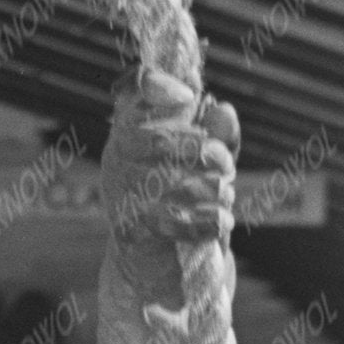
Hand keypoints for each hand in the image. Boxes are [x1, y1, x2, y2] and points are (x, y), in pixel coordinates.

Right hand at [103, 92, 238, 267]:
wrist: (159, 258)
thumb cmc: (184, 197)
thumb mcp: (209, 162)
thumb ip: (219, 135)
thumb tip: (223, 110)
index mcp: (134, 126)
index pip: (134, 89)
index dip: (157, 85)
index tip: (188, 98)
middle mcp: (118, 154)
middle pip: (160, 142)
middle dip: (206, 152)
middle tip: (224, 163)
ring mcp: (120, 192)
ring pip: (175, 184)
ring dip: (214, 190)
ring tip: (225, 196)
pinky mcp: (131, 228)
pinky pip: (177, 220)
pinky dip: (209, 221)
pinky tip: (222, 220)